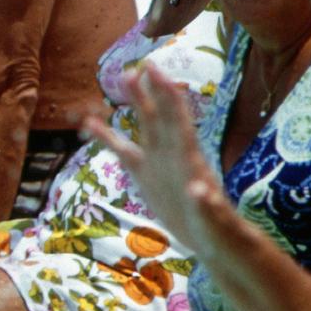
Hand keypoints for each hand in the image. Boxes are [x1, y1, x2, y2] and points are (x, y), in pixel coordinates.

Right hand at [83, 64, 230, 256]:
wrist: (215, 242)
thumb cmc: (220, 232)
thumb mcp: (215, 221)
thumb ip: (206, 206)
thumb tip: (198, 192)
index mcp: (189, 159)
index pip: (176, 119)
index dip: (166, 94)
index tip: (154, 71)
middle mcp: (172, 154)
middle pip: (158, 115)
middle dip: (147, 91)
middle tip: (132, 68)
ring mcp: (157, 163)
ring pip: (142, 126)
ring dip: (133, 103)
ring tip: (119, 79)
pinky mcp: (144, 176)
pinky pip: (122, 151)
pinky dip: (106, 137)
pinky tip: (89, 124)